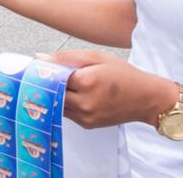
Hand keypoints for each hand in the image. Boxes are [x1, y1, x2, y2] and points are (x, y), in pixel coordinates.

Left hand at [48, 49, 177, 128]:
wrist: (146, 99)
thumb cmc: (124, 75)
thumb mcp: (97, 57)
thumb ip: (67, 57)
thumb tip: (41, 57)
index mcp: (86, 81)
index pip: (53, 76)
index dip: (43, 70)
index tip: (36, 66)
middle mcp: (84, 102)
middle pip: (52, 92)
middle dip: (46, 83)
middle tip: (41, 75)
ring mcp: (85, 116)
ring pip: (57, 104)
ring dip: (54, 94)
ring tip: (57, 83)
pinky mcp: (87, 124)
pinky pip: (66, 113)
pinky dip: (64, 103)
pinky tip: (71, 94)